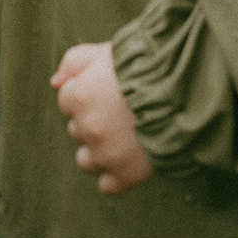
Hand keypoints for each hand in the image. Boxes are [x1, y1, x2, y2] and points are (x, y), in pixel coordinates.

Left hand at [51, 42, 153, 195]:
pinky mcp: (127, 175)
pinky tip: (127, 159)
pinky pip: (107, 186)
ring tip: (123, 136)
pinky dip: (114, 176)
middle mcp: (88, 127)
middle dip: (93, 121)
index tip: (107, 90)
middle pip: (77, 129)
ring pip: (86, 160)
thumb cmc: (144, 65)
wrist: (183, 91)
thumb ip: (73, 61)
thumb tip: (55, 83)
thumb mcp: (105, 51)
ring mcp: (106, 154)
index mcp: (79, 96)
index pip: (67, 100)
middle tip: (120, 111)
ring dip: (98, 151)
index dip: (87, 93)